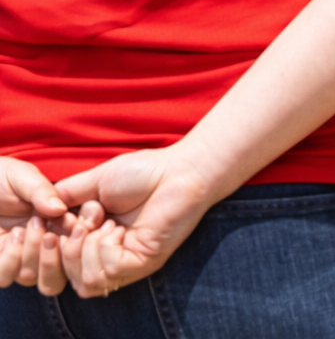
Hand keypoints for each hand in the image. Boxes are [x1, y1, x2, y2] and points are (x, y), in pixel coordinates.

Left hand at [0, 156, 74, 294]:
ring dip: (34, 254)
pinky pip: (10, 277)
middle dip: (60, 255)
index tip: (78, 226)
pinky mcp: (0, 266)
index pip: (84, 243)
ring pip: (40, 280)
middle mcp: (47, 246)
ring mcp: (23, 259)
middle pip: (67, 273)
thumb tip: (60, 210)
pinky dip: (13, 260)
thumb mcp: (21, 177)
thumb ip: (42, 191)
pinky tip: (11, 237)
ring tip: (24, 229)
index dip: (84, 240)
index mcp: (61, 223)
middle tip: (50, 233)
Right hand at [53, 143, 220, 297]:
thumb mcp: (93, 184)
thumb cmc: (143, 172)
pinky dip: (102, 249)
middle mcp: (108, 257)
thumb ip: (64, 199)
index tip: (52, 217)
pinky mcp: (143, 263)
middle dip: (61, 248)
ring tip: (101, 222)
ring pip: (84, 281)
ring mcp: (126, 263)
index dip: (44, 244)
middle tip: (78, 219)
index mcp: (93, 242)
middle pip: (63, 279)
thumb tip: (39, 213)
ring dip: (83, 248)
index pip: (54, 264)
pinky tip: (116, 229)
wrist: (180, 169)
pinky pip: (106, 272)